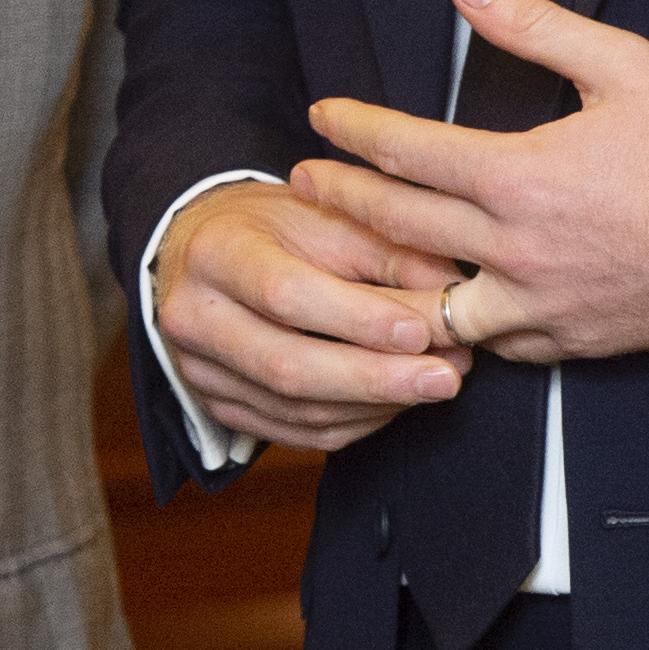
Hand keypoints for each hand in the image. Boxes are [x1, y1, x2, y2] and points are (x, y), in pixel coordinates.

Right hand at [152, 180, 470, 453]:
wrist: (208, 254)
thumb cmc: (280, 228)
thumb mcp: (333, 217)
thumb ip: (393, 254)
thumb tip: (455, 297)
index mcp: (215, 254)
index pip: (286, 295)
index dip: (358, 319)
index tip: (423, 331)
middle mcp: (193, 317)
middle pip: (289, 367)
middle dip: (378, 377)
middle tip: (449, 375)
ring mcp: (200, 372)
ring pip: (297, 409)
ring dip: (378, 403)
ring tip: (439, 383)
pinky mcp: (220, 409)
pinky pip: (298, 432)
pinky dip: (357, 422)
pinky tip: (399, 402)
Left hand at [291, 0, 648, 365]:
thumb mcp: (623, 65)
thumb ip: (532, 25)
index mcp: (521, 174)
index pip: (404, 151)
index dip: (352, 130)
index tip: (322, 117)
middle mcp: (515, 247)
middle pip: (397, 226)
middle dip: (341, 198)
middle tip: (304, 182)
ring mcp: (537, 303)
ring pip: (430, 302)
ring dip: (387, 277)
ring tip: (353, 255)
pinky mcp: (566, 340)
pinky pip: (488, 342)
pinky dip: (457, 322)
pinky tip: (443, 303)